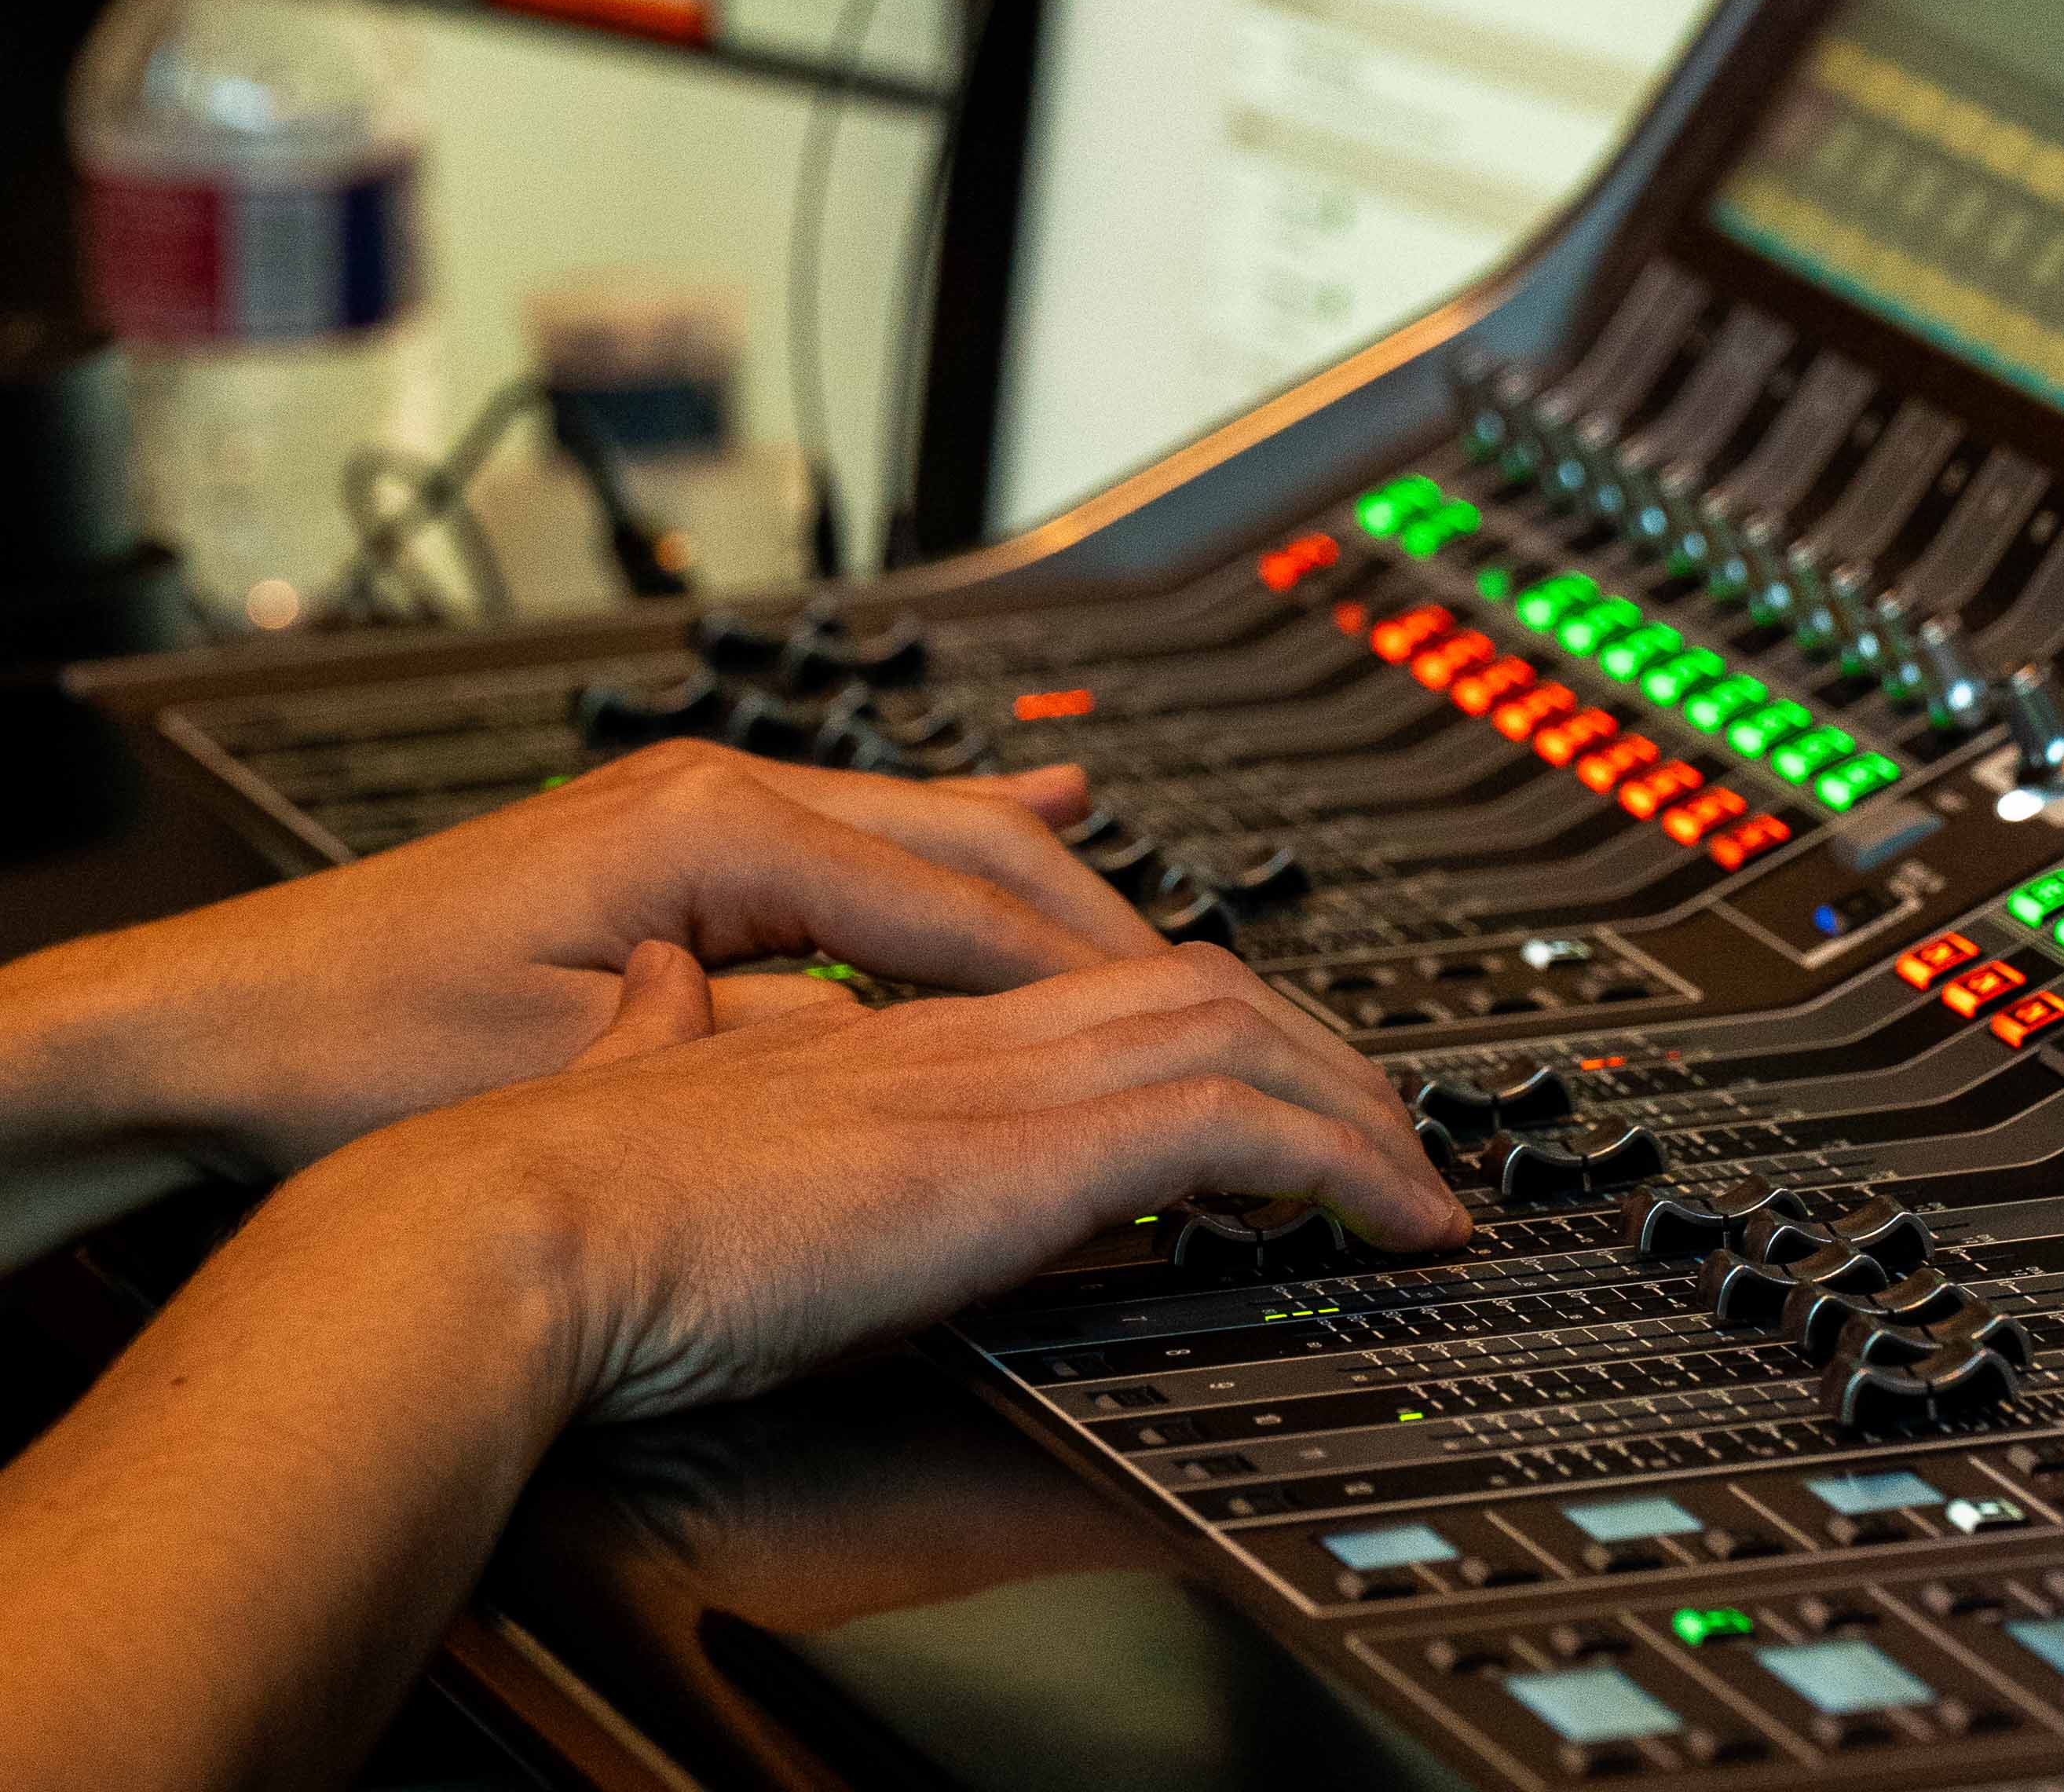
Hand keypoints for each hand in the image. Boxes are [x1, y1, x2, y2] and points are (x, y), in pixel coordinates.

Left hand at [0, 740, 1172, 1179]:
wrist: (218, 1018)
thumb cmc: (363, 1046)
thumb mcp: (584, 1061)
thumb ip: (760, 1045)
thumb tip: (903, 1058)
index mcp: (715, 833)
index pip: (955, 904)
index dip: (1078, 975)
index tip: (1183, 1032)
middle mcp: (724, 793)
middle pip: (970, 847)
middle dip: (1096, 922)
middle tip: (1212, 1001)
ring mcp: (707, 806)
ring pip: (934, 832)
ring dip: (1049, 887)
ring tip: (1160, 933)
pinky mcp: (686, 843)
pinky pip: (876, 843)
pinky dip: (970, 860)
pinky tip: (1040, 828)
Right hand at [306, 940, 1469, 1425]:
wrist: (503, 1228)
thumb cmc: (557, 1202)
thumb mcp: (664, 1109)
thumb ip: (717, 1061)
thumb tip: (720, 1033)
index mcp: (876, 1023)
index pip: (1081, 978)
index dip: (1190, 1009)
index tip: (1254, 1074)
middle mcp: (954, 1029)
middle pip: (1186, 980)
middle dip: (1306, 1042)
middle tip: (1383, 1115)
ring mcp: (992, 1077)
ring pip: (1233, 1028)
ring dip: (1348, 1098)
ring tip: (1416, 1172)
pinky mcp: (1016, 1152)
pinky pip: (1234, 1126)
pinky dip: (1337, 1160)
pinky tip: (1390, 1215)